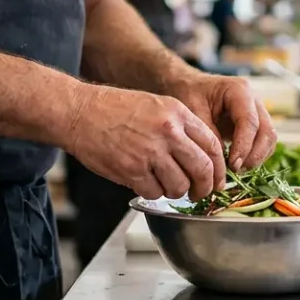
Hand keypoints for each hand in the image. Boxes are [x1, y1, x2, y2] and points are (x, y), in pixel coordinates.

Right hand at [65, 83, 224, 200]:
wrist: (80, 112)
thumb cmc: (114, 109)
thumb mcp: (156, 106)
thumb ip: (180, 128)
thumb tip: (201, 157)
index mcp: (177, 113)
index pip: (213, 146)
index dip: (219, 169)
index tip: (216, 180)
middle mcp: (168, 132)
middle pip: (202, 169)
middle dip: (204, 188)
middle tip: (198, 193)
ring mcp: (150, 151)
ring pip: (179, 186)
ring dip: (175, 192)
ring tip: (164, 185)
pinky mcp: (131, 169)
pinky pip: (154, 192)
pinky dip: (152, 193)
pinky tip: (144, 183)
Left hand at [169, 73, 276, 171]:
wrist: (189, 86)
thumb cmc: (189, 94)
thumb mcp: (192, 110)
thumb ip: (208, 134)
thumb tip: (222, 162)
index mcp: (239, 90)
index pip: (249, 121)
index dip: (244, 146)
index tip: (232, 165)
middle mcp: (254, 100)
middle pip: (266, 131)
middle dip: (254, 155)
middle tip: (236, 171)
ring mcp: (258, 112)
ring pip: (269, 139)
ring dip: (257, 158)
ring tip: (236, 170)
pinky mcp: (256, 124)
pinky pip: (264, 143)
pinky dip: (256, 156)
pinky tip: (238, 165)